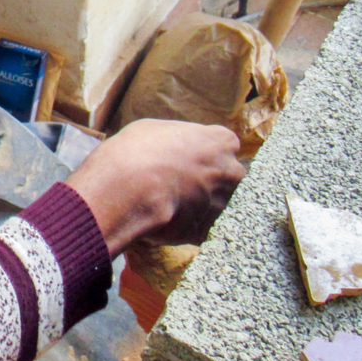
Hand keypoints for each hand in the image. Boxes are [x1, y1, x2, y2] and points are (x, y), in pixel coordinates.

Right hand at [63, 119, 245, 254]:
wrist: (130, 187)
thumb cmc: (140, 150)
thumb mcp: (156, 129)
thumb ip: (178, 139)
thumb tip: (174, 147)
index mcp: (222, 142)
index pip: (224, 146)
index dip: (204, 153)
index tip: (188, 158)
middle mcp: (230, 172)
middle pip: (226, 177)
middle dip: (208, 181)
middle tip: (178, 182)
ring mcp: (221, 204)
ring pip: (212, 205)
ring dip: (194, 206)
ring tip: (164, 203)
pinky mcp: (205, 231)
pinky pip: (194, 229)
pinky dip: (180, 227)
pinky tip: (160, 221)